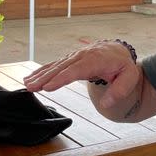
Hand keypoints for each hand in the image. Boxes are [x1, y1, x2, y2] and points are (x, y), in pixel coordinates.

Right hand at [23, 40, 138, 107]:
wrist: (119, 51)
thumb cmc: (123, 66)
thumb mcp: (129, 78)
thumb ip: (119, 90)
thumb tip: (106, 104)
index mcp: (97, 60)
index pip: (77, 70)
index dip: (62, 78)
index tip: (48, 87)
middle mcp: (83, 56)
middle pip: (62, 67)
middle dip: (46, 77)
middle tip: (31, 87)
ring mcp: (75, 56)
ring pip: (56, 65)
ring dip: (40, 74)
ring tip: (27, 84)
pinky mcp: (70, 59)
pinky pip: (55, 64)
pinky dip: (42, 70)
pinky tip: (30, 77)